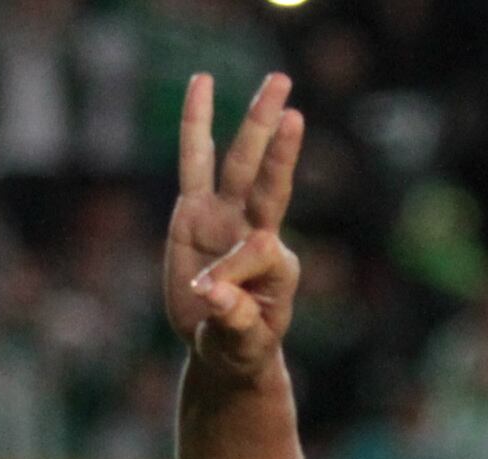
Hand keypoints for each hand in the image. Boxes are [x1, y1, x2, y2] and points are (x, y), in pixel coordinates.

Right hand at [165, 71, 303, 379]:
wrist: (222, 347)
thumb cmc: (241, 347)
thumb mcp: (242, 344)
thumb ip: (234, 318)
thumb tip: (211, 292)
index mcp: (278, 265)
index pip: (256, 252)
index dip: (231, 273)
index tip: (209, 298)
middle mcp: (258, 231)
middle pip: (269, 183)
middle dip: (279, 150)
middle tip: (293, 110)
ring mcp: (227, 217)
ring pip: (240, 164)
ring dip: (256, 125)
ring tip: (277, 82)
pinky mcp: (196, 212)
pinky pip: (194, 162)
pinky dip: (197, 125)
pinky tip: (201, 84)